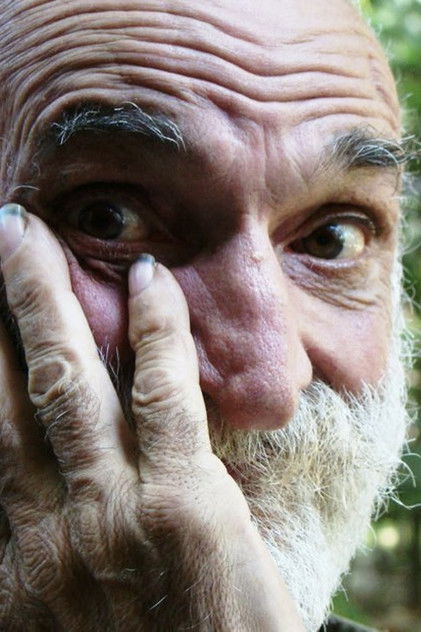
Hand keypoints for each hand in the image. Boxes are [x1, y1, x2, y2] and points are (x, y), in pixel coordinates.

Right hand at [0, 206, 303, 630]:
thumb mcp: (46, 618)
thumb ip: (23, 552)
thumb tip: (14, 476)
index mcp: (10, 559)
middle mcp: (46, 523)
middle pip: (7, 391)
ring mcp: (113, 507)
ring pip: (67, 379)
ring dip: (44, 299)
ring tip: (28, 234)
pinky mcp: (185, 500)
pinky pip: (162, 396)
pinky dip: (155, 331)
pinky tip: (146, 278)